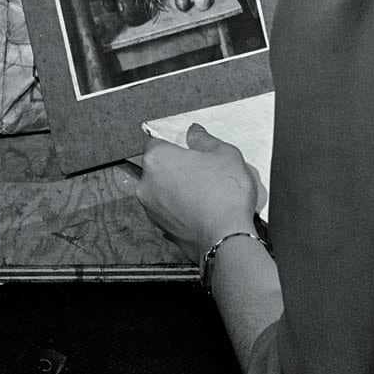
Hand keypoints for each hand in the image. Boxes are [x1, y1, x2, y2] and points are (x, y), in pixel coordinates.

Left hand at [134, 124, 264, 263]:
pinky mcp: (161, 227)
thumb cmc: (224, 197)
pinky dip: (180, 207)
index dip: (174, 143)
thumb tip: (195, 133)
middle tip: (201, 170)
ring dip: (177, 188)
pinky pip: (169, 210)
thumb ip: (204, 139)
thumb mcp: (224, 154)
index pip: (156, 141)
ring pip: (162, 190)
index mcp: (157, 159)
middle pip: (158, 167)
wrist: (226, 239)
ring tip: (205, 192)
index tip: (188, 148)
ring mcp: (152, 209)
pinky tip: (201, 208)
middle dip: (176, 167)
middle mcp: (147, 184)